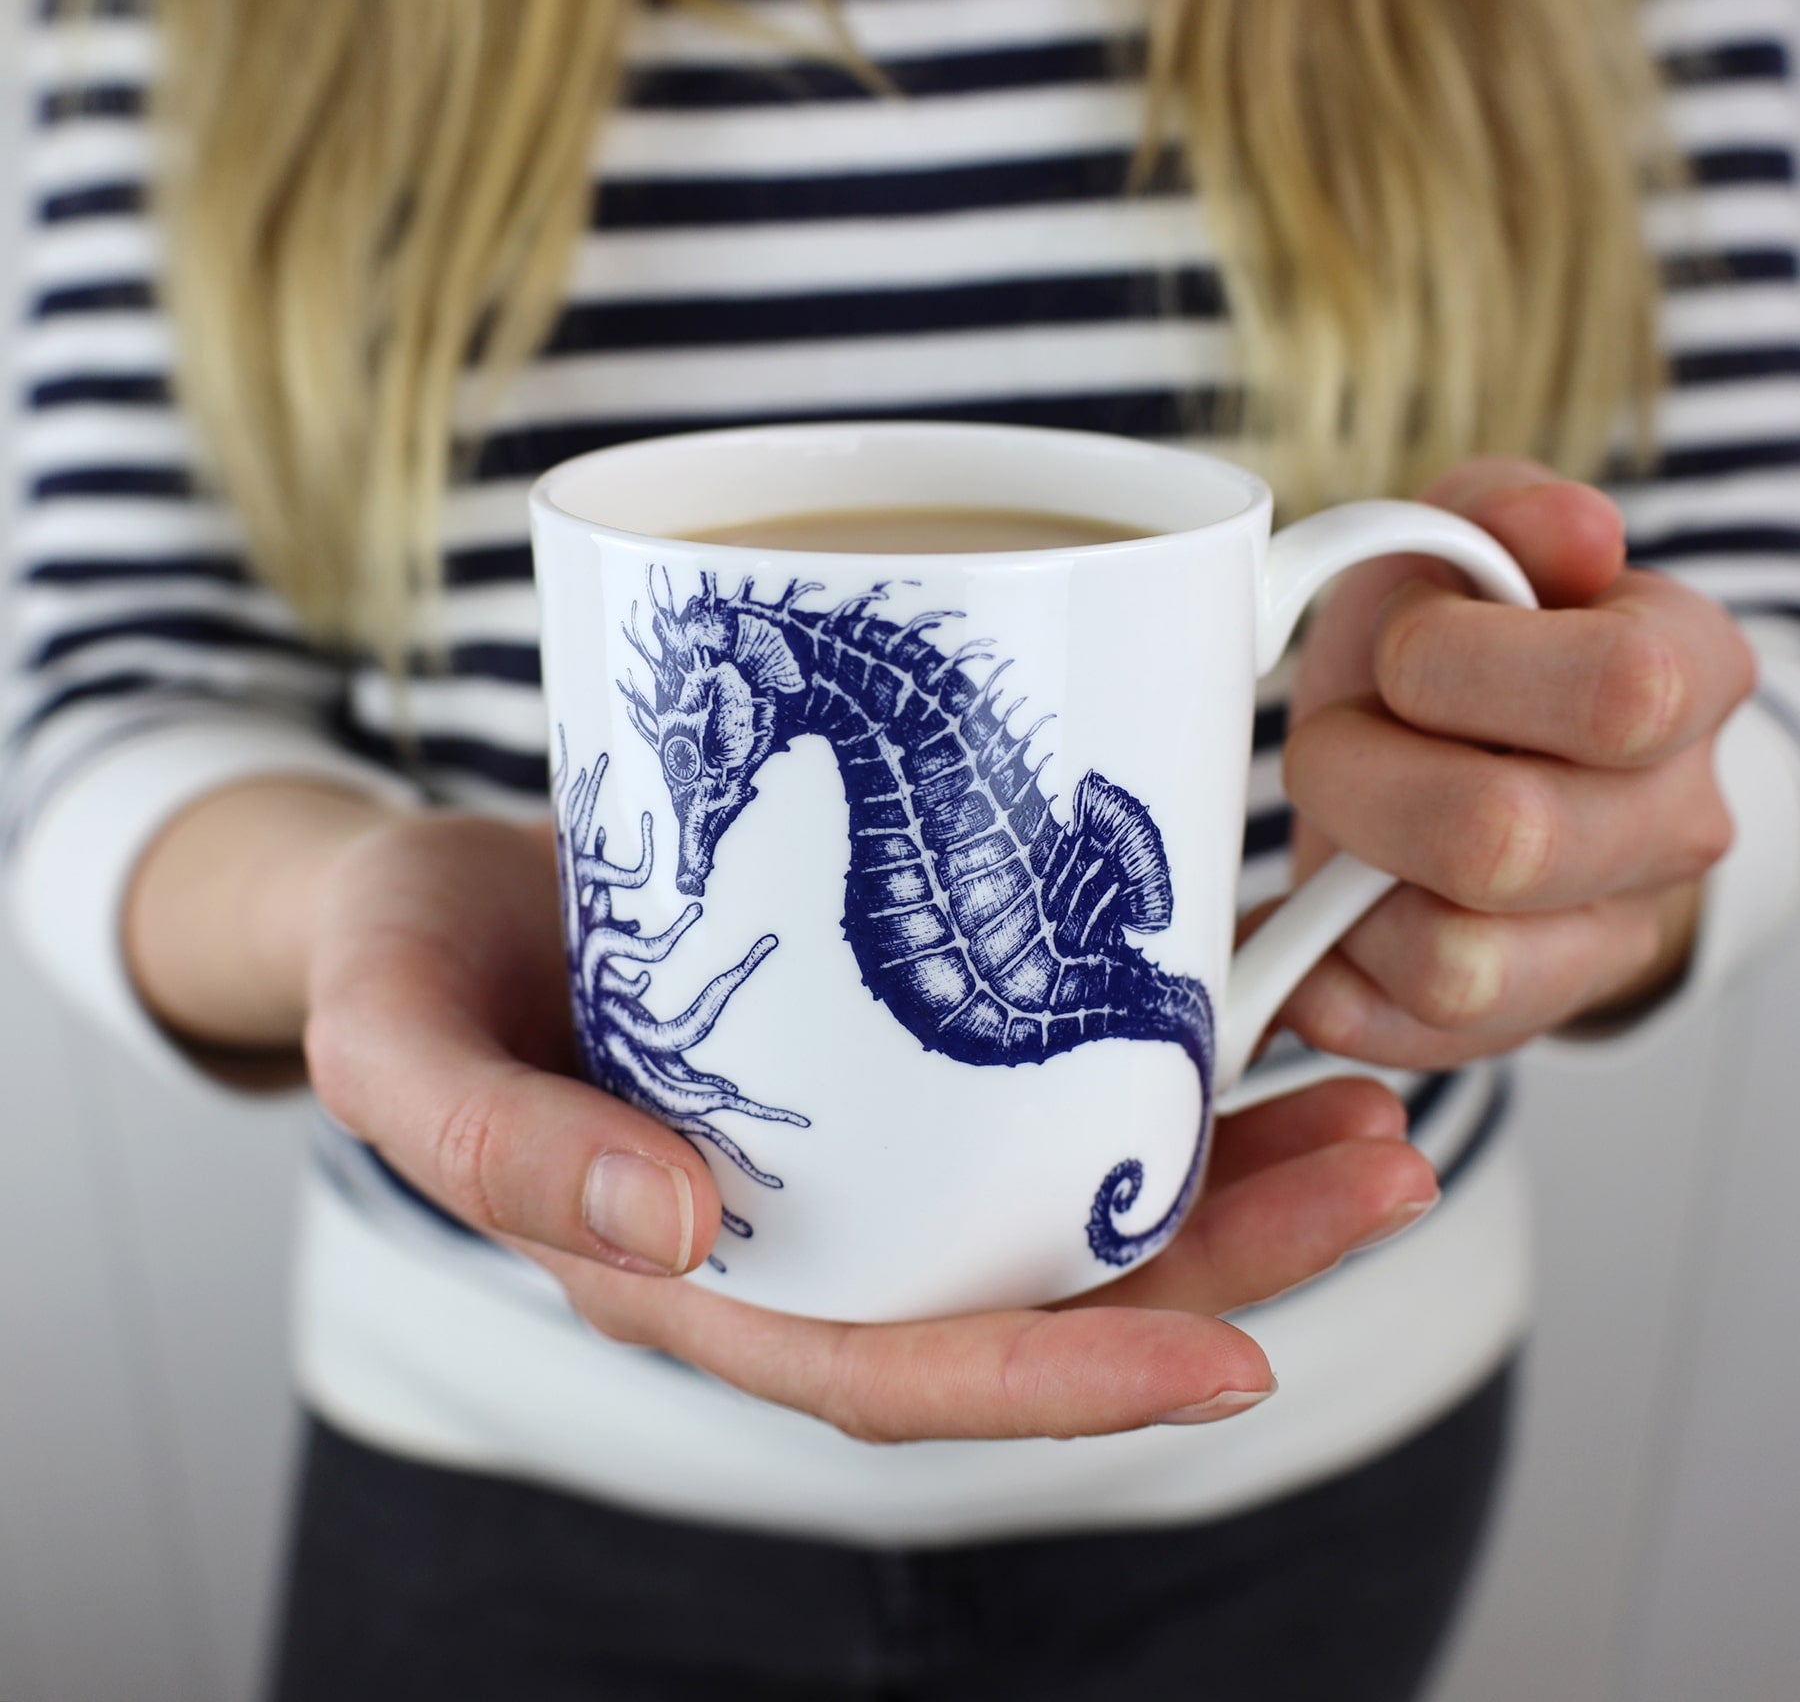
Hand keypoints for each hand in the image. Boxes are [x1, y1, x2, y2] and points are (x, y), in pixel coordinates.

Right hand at [304, 812, 1437, 1442]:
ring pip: (1060, 1193)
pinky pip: (1029, 1084)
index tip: (1238, 1363)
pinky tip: (1248, 1013)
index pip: (894, 1370)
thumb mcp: (402, 1049)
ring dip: (1228, 1167)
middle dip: (1220, 1256)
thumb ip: (499, 1151)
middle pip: (1030, 1286)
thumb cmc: (404, 972)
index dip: (1063, 1388)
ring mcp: (852, 1140)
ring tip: (1379, 1111)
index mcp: (696, 1273)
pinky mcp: (878, 1048)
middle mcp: (800, 1227)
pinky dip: (1146, 1064)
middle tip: (1385, 1169)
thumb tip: (675, 1227)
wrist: (424, 890)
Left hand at [1273, 459, 1755, 1067]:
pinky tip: (1318, 924)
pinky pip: (1406, 1038)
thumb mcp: (1459, 549)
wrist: (1455, 765)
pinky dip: (1326, 980)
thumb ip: (1500, 513)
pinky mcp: (1516, 1026)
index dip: (1450, 667)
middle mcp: (1673, 823)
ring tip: (1338, 837)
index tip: (1397, 653)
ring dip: (1344, 891)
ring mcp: (1602, 941)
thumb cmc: (1447, 651)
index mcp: (1687, 676)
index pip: (1616, 691)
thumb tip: (1572, 531)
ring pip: (1455, 965)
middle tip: (1323, 749)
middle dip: (1359, 782)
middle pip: (1505, 840)